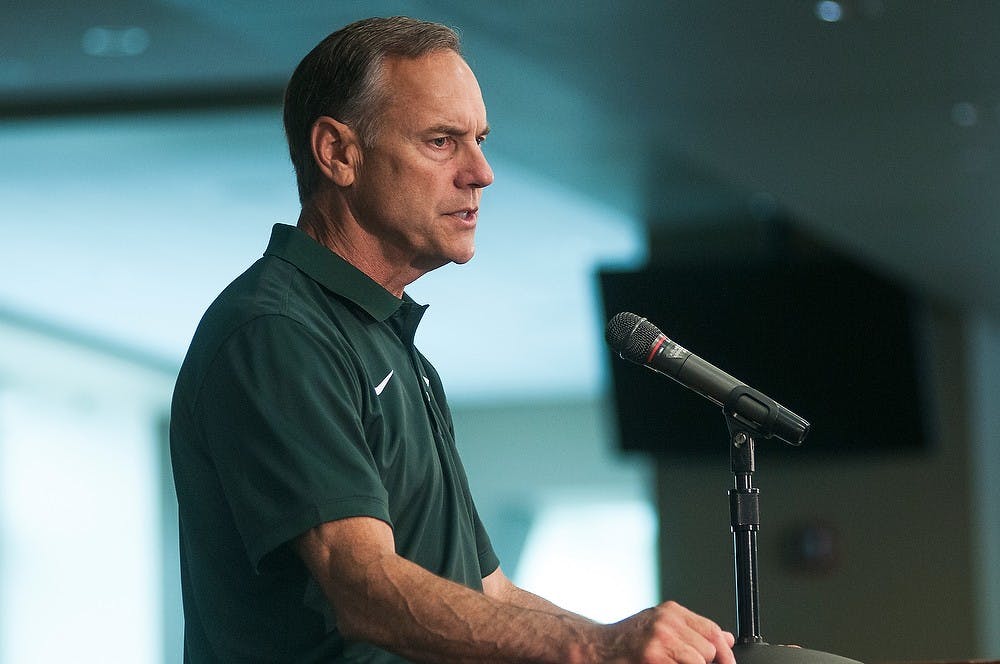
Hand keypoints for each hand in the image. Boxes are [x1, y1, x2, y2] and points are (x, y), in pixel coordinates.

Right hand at [601, 601, 735, 663]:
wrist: (595, 648)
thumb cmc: (626, 640)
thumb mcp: (660, 626)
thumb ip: (693, 631)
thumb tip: (726, 639)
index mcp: (671, 612)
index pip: (712, 630)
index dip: (723, 651)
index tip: (726, 663)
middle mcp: (667, 621)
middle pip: (708, 649)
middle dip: (702, 663)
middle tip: (681, 662)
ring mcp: (660, 639)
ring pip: (699, 661)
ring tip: (669, 663)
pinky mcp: (653, 657)